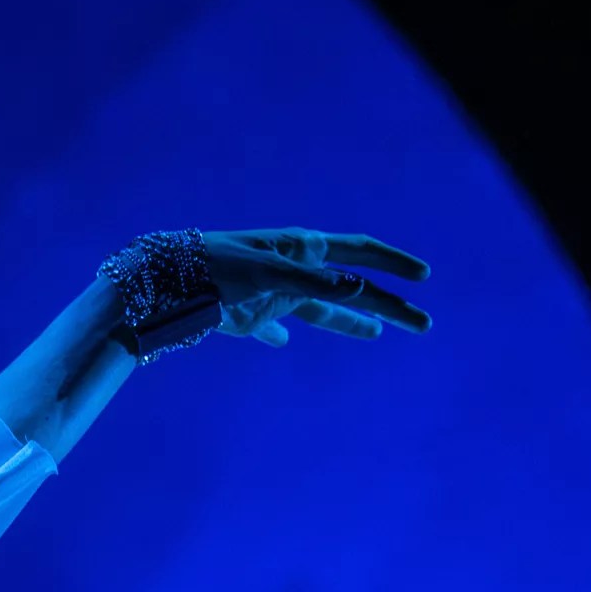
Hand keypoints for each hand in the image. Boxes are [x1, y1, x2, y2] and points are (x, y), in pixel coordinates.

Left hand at [198, 229, 431, 347]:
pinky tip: (283, 343)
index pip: (360, 252)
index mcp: (303, 248)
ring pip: (321, 311)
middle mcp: (295, 270)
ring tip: (376, 334)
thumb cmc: (218, 266)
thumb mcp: (268, 271)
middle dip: (388, 306)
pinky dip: (275, 336)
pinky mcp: (248, 317)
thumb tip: (358, 287)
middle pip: (353, 290)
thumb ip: (311, 280)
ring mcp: (274, 295)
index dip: (392, 262)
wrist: (167, 284)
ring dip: (349, 323)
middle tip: (423, 324)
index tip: (423, 276)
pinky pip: (268, 328)